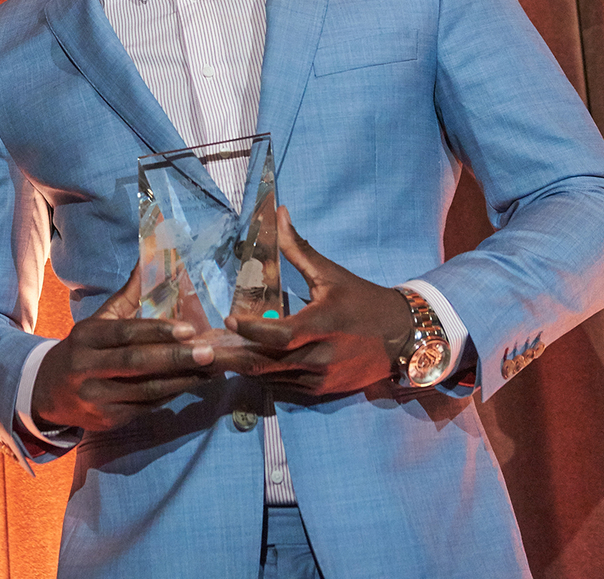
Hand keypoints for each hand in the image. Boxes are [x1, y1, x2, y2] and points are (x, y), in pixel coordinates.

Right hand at [32, 268, 217, 431]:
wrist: (49, 391)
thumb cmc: (84, 349)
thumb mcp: (98, 321)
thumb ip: (127, 296)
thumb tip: (149, 261)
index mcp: (86, 337)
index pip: (124, 333)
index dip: (157, 330)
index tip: (189, 329)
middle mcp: (87, 367)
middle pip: (136, 362)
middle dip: (176, 357)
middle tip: (209, 352)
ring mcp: (96, 396)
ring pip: (145, 390)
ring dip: (182, 380)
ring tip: (210, 370)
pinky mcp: (107, 419)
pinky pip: (145, 407)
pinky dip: (171, 395)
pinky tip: (191, 384)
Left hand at [223, 206, 412, 396]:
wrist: (403, 337)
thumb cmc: (363, 301)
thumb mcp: (331, 275)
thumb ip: (299, 249)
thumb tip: (279, 213)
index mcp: (324, 323)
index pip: (282, 335)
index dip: (253, 331)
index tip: (228, 320)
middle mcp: (322, 355)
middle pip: (266, 364)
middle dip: (230, 358)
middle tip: (201, 348)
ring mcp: (321, 378)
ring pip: (270, 378)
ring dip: (242, 367)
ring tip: (212, 355)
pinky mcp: (322, 391)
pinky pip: (283, 386)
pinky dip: (262, 376)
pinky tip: (241, 364)